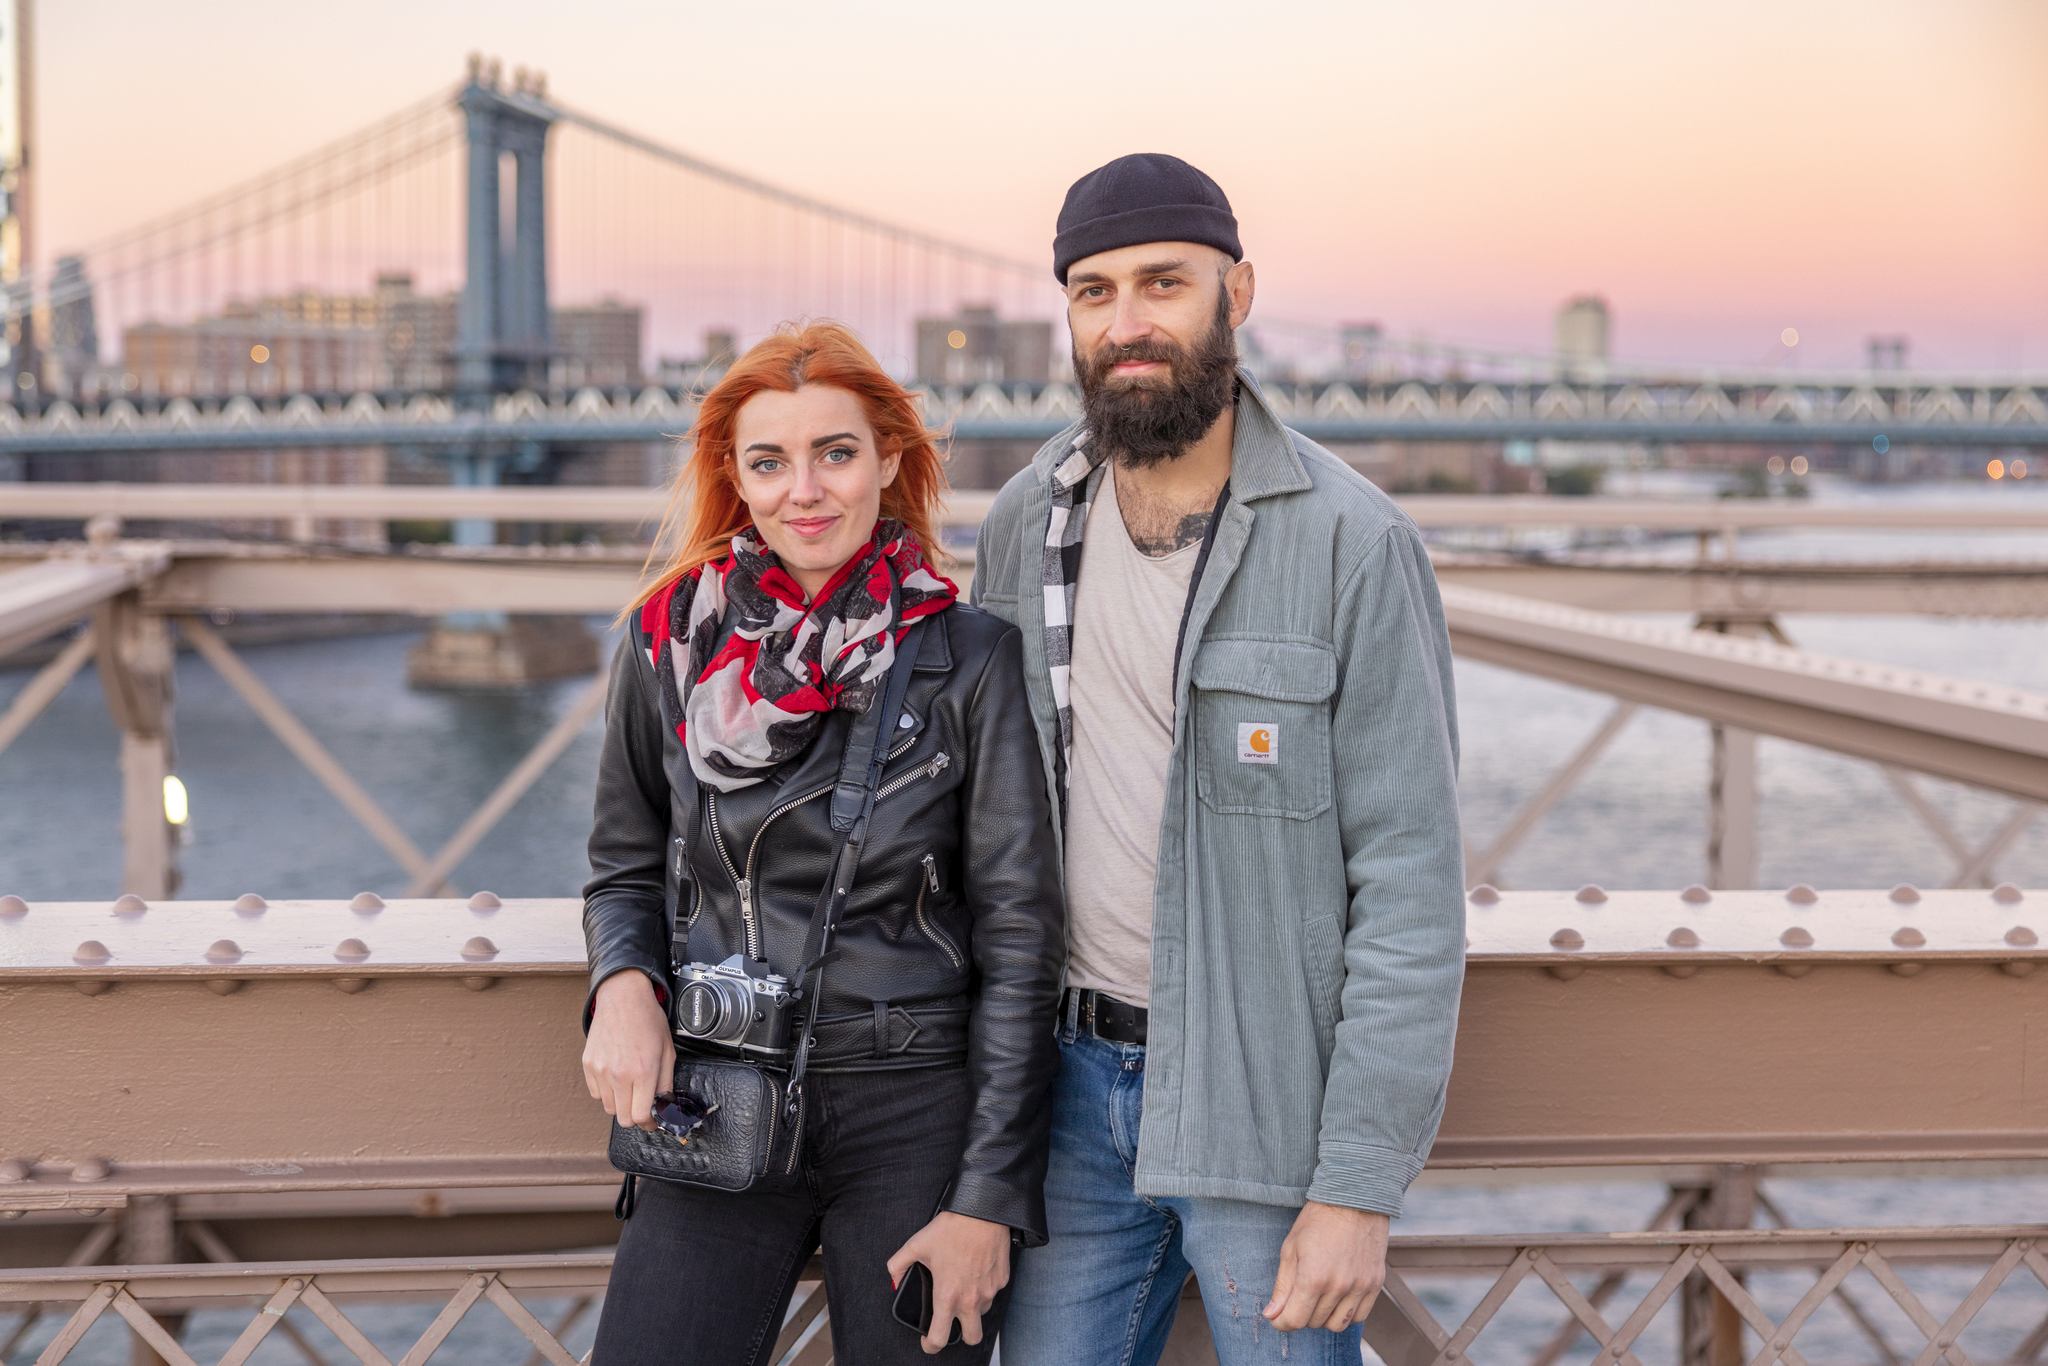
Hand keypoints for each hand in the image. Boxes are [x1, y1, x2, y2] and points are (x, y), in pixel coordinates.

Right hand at [581, 971, 672, 1130]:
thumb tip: (664, 1106)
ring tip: (630, 1085)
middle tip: (642, 1104)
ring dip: (620, 1103)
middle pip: (623, 1118)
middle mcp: (619, 1074)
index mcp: (643, 1071)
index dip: (648, 1123)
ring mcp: (601, 1070)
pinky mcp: (588, 1065)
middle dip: (635, 1116)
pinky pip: (596, 1093)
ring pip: (609, 1108)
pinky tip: (616, 1076)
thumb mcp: (667, 1051)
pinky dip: (606, 1091)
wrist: (623, 997)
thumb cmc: (647, 1020)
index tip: (652, 1120)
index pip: (640, 1117)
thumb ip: (666, 1083)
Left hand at [885, 1211, 1010, 1353]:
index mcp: (947, 1295)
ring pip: (983, 1313)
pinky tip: (977, 1270)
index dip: (931, 1345)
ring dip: (974, 1308)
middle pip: (972, 1338)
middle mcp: (970, 1299)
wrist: (983, 1211)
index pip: (939, 1338)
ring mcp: (989, 1291)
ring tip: (964, 1286)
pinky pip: (993, 1292)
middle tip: (952, 1320)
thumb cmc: (951, 1228)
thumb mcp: (917, 1244)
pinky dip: (984, 1288)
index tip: (928, 1341)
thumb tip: (893, 1280)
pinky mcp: (1002, 1280)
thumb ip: (898, 1265)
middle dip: (961, 1335)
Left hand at [1263, 1201, 1388, 1332]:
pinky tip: (1338, 1297)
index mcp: (1313, 1278)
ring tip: (1318, 1297)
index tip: (1278, 1316)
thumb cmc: (1318, 1220)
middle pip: (1313, 1323)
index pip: (1294, 1320)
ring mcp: (1360, 1287)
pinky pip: (1359, 1316)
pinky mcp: (1375, 1284)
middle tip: (1298, 1295)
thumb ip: (1282, 1286)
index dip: (1281, 1322)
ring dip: (1323, 1317)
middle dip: (1301, 1314)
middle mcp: (1338, 1287)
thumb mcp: (1291, 1248)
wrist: (1354, 1199)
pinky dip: (1346, 1313)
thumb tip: (1271, 1315)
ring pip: (1337, 1325)